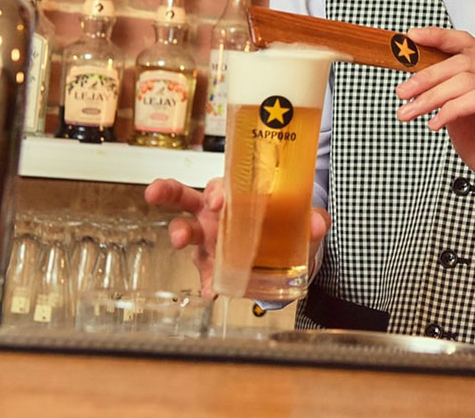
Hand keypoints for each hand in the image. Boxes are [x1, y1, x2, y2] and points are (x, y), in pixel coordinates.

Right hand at [145, 177, 331, 297]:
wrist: (285, 258)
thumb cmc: (283, 226)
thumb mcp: (300, 220)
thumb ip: (311, 220)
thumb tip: (318, 223)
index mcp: (235, 194)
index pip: (221, 184)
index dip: (216, 188)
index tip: (217, 198)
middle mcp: (215, 213)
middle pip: (185, 196)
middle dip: (168, 191)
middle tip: (156, 193)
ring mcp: (208, 239)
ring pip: (184, 229)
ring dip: (179, 232)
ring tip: (180, 241)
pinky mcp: (210, 266)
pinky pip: (203, 274)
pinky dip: (206, 282)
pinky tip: (210, 290)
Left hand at [393, 27, 474, 213]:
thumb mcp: (459, 118)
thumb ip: (446, 97)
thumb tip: (416, 83)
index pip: (465, 43)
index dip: (437, 37)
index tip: (412, 38)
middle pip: (460, 60)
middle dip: (425, 76)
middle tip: (402, 92)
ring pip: (465, 79)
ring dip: (431, 96)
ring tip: (410, 112)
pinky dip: (450, 110)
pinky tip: (435, 123)